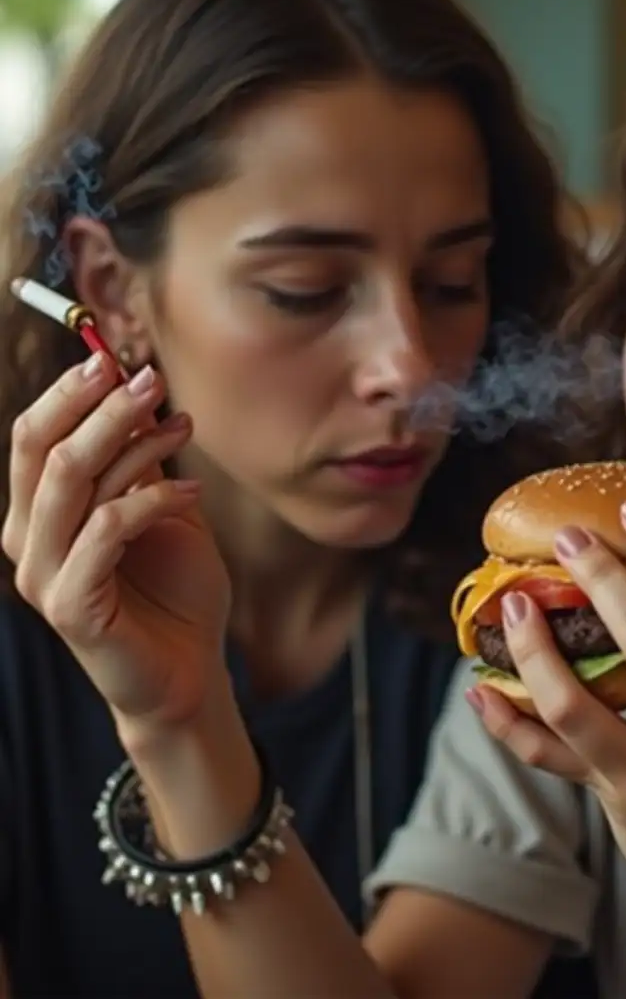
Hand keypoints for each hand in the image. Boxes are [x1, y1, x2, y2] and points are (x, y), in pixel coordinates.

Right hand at [1, 354, 231, 741]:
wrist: (186, 671)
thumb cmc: (174, 591)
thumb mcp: (160, 511)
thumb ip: (141, 462)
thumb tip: (137, 390)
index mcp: (38, 514)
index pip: (33, 437)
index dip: (70, 393)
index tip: (116, 358)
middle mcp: (27, 540)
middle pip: (46, 450)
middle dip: (98, 405)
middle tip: (150, 376)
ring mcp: (43, 574)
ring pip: (73, 482)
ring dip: (133, 443)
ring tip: (184, 425)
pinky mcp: (71, 605)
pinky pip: (109, 529)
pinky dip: (155, 499)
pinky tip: (194, 492)